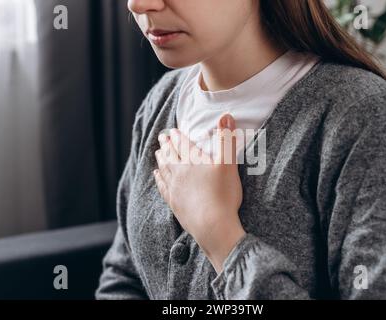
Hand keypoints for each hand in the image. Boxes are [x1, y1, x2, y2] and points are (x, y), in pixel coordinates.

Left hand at [154, 113, 245, 272]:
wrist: (213, 226)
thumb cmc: (223, 195)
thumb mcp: (229, 164)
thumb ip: (227, 139)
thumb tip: (226, 114)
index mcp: (193, 162)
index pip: (182, 145)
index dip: (177, 136)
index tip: (172, 131)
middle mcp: (180, 173)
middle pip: (170, 155)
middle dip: (166, 145)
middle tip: (162, 137)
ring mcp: (175, 189)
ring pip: (164, 169)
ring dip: (161, 159)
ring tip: (158, 153)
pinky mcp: (174, 203)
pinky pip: (163, 187)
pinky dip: (159, 179)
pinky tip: (157, 176)